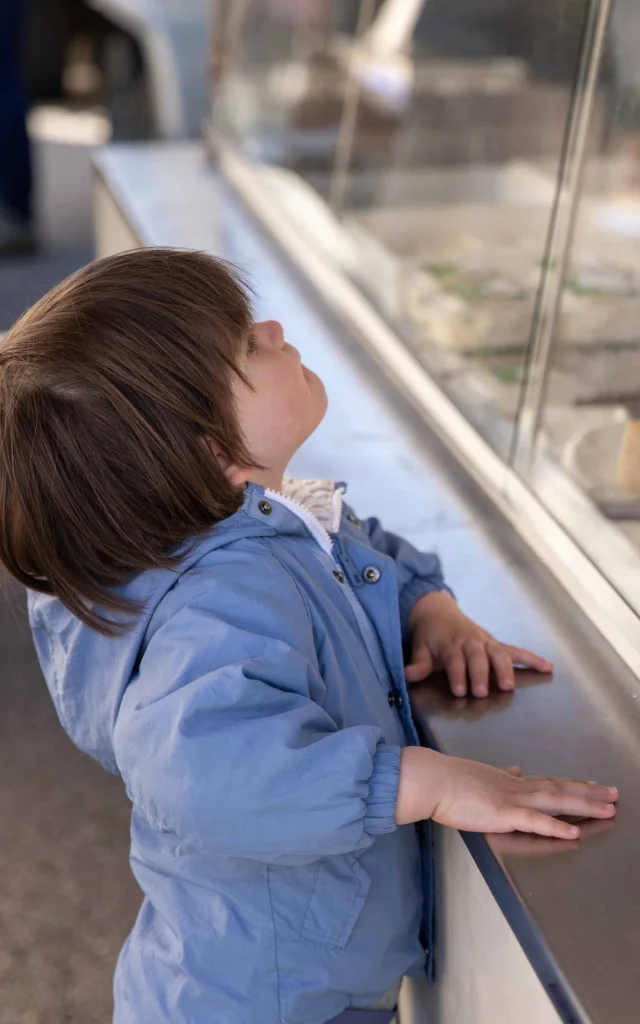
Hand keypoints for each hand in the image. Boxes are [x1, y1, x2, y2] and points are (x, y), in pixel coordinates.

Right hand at [395, 747, 617, 839]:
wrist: (432, 779)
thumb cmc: (448, 779)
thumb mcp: (480, 773)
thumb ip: (500, 774)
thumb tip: (513, 769)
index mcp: (510, 781)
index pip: (549, 781)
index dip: (573, 783)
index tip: (593, 784)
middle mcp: (517, 787)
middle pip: (561, 788)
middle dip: (590, 792)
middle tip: (614, 794)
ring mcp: (512, 799)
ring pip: (556, 801)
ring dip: (585, 805)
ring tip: (608, 809)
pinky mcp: (503, 813)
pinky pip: (535, 821)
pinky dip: (556, 826)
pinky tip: (574, 832)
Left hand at [405, 591, 551, 697]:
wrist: (436, 610)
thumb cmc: (428, 634)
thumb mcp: (419, 646)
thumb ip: (417, 663)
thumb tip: (407, 675)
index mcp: (450, 643)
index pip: (455, 660)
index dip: (458, 675)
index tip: (460, 691)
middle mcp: (470, 641)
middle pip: (478, 658)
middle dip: (481, 674)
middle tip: (483, 692)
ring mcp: (485, 641)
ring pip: (498, 654)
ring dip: (505, 669)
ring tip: (509, 686)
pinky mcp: (495, 644)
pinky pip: (515, 650)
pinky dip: (532, 658)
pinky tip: (547, 667)